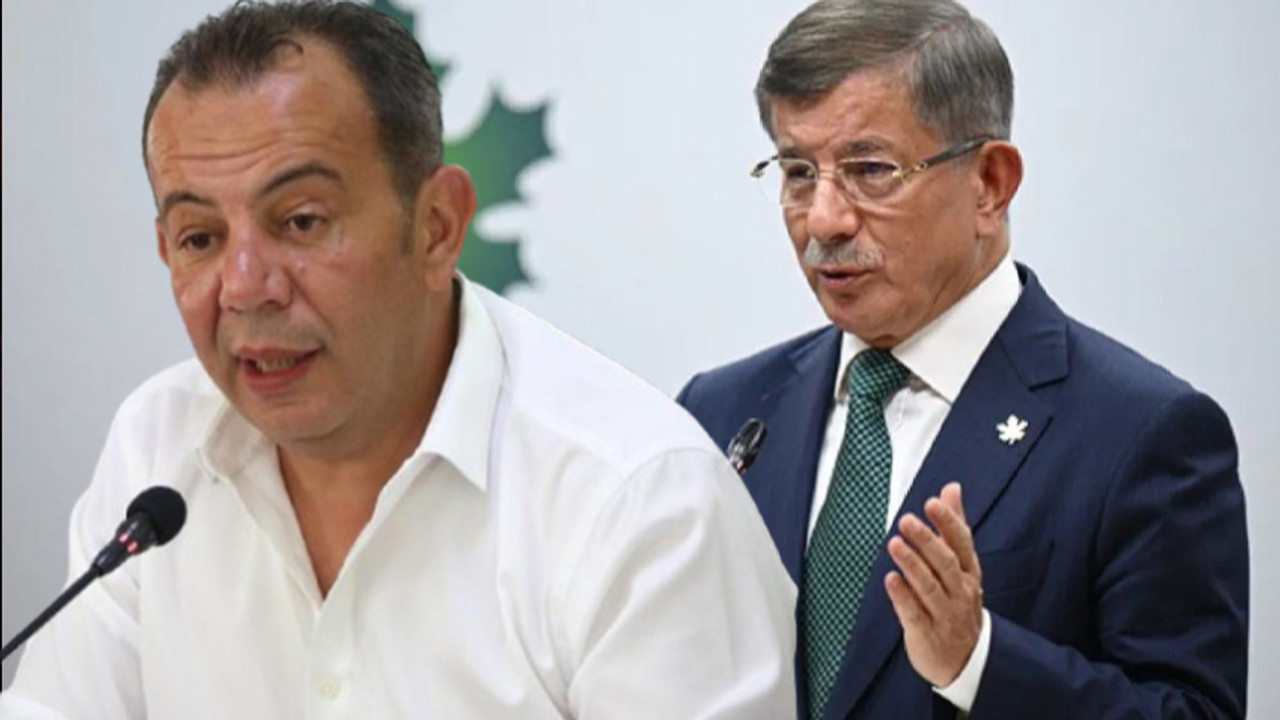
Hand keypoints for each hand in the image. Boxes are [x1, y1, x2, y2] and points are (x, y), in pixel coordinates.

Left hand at [884, 482, 983, 687]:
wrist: (967, 660)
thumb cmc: (960, 602)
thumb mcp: (963, 564)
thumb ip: (954, 526)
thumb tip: (951, 488)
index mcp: (969, 572)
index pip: (962, 543)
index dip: (948, 522)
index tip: (932, 502)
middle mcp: (960, 591)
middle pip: (945, 563)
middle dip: (926, 541)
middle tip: (906, 520)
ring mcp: (945, 614)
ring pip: (929, 586)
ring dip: (912, 564)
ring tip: (894, 544)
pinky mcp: (926, 633)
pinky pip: (914, 613)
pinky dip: (903, 596)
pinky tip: (890, 580)